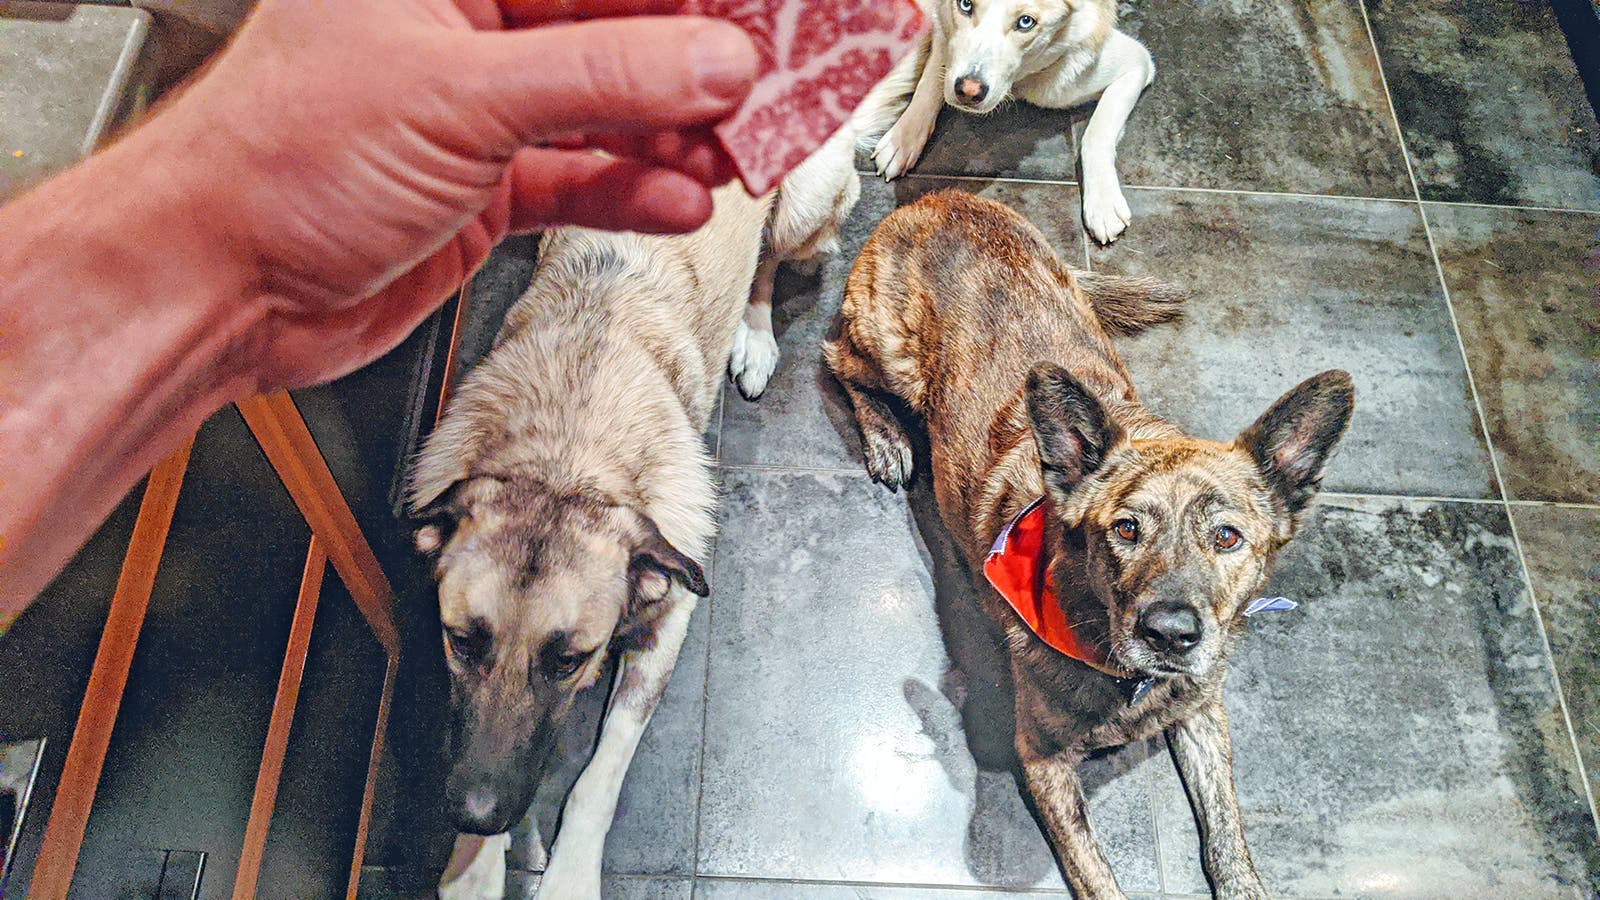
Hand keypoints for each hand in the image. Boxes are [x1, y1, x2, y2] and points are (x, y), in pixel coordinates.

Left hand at [131, 0, 758, 389]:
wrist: (219, 287)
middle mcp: (464, 27)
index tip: (760, 17)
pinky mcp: (485, 187)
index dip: (686, 3)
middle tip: (768, 87)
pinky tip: (679, 199)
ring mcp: (477, 110)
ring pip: (607, 106)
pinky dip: (633, 191)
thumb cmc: (277, 162)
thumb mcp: (461, 96)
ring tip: (734, 151)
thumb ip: (603, 75)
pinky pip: (583, 178)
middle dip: (694, 64)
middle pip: (615, 31)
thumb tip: (714, 59)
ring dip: (675, 134)